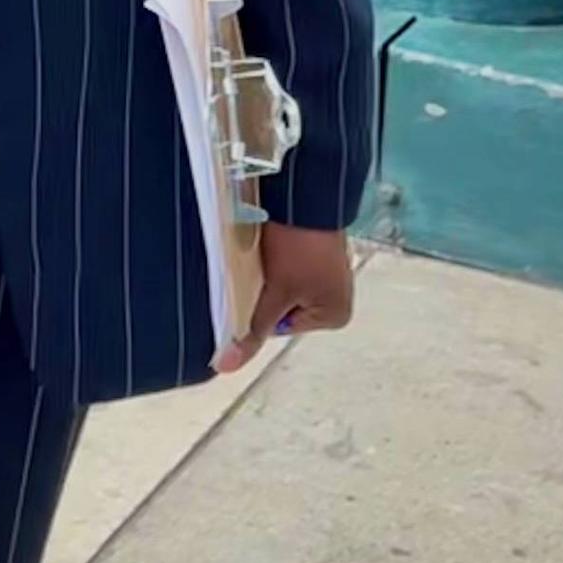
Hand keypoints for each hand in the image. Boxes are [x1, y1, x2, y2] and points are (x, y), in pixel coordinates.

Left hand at [216, 223, 357, 374]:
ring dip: (265, 277)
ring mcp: (327, 275)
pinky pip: (286, 269)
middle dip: (263, 293)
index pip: (278, 326)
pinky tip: (264, 250)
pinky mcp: (316, 253)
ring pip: (280, 287)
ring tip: (259, 261)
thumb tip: (225, 367)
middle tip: (255, 271)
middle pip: (279, 308)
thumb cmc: (299, 247)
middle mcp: (336, 299)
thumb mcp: (274, 292)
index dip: (258, 310)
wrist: (306, 194)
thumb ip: (252, 330)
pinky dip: (272, 263)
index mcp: (334, 316)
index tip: (250, 287)